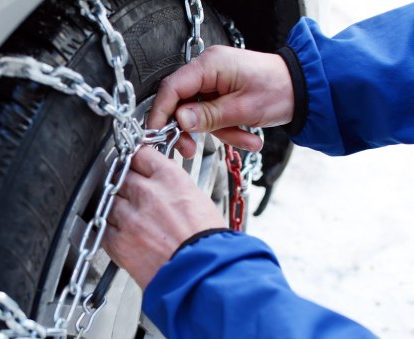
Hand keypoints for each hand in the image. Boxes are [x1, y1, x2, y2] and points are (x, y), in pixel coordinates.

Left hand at [103, 147, 225, 288]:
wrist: (202, 276)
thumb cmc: (208, 245)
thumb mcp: (199, 202)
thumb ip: (174, 190)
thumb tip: (163, 188)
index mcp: (170, 179)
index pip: (141, 154)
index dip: (136, 160)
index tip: (135, 163)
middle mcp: (146, 193)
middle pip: (122, 176)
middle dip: (126, 184)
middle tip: (133, 195)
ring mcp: (128, 217)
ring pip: (110, 201)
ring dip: (118, 207)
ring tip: (131, 219)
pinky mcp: (117, 242)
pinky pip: (105, 228)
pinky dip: (111, 230)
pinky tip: (124, 235)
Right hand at [148, 45, 293, 155]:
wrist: (306, 90)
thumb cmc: (280, 90)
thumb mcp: (242, 108)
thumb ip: (207, 116)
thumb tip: (179, 121)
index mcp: (210, 65)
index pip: (171, 88)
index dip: (160, 113)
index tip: (156, 134)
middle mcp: (208, 70)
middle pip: (180, 103)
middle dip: (188, 130)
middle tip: (189, 149)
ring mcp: (215, 81)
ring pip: (197, 114)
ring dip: (217, 133)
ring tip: (242, 140)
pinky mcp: (222, 93)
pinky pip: (213, 115)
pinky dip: (228, 130)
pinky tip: (247, 137)